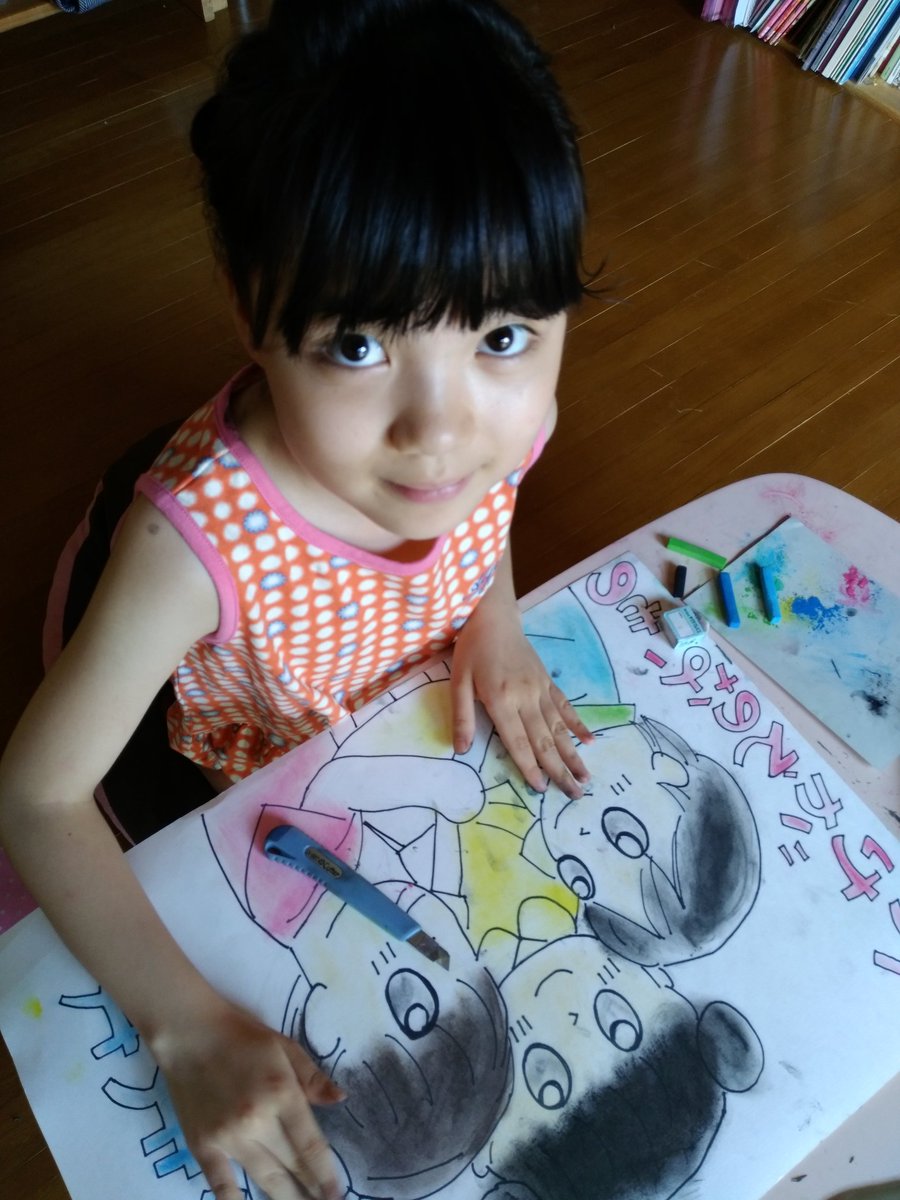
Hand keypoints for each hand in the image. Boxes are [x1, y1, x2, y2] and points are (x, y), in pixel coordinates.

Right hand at [152, 999, 344, 1199]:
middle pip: (291, 1165)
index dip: (327, 1175)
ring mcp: (229, 1136)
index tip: (338, 1194)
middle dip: (310, 1188)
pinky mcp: (203, 1145)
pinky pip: (221, 1183)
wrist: (189, 1033)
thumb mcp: (285, 1046)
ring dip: (284, 1196)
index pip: (311, 1145)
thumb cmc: (241, 1035)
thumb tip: (341, 1099)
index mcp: (282, 1093)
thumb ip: (312, 1077)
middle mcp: (258, 1120)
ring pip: (264, 1178)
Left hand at [451, 601, 592, 798]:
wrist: (494, 616)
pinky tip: (590, 741)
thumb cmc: (471, 650)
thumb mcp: (457, 683)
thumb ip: (462, 717)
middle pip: (544, 740)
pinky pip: (565, 706)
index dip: (530, 767)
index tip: (542, 789)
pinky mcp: (548, 681)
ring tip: (586, 777)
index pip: (517, 742)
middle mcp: (526, 698)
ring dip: (574, 754)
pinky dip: (578, 724)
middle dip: (560, 770)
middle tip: (575, 795)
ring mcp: (541, 689)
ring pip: (559, 728)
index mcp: (502, 700)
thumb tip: (460, 751)